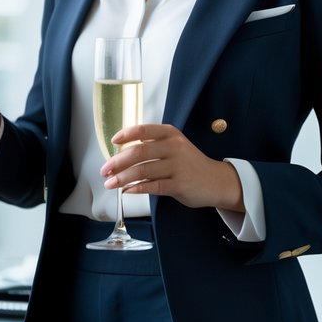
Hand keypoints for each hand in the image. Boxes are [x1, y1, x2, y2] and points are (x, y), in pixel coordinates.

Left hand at [100, 123, 244, 212]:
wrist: (216, 181)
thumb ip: (153, 147)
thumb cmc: (189, 164)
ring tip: (111, 183)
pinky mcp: (179, 184)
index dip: (126, 135)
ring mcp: (177, 166)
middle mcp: (174, 147)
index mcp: (170, 134)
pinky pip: (153, 186)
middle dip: (117, 162)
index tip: (113, 142)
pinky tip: (127, 191)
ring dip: (123, 178)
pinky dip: (137, 188)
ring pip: (143, 171)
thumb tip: (121, 155)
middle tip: (105, 170)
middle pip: (139, 152)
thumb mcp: (174, 147)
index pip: (144, 130)